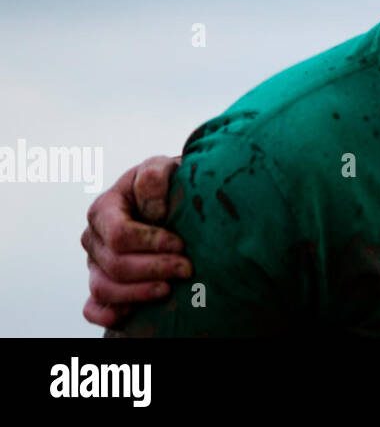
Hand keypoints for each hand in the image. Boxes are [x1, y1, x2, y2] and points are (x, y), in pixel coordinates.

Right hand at [81, 156, 191, 326]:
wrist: (173, 199)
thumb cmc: (168, 183)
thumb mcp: (164, 167)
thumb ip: (154, 176)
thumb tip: (152, 204)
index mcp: (104, 209)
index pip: (119, 234)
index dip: (150, 242)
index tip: (180, 244)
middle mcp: (94, 238)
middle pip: (115, 264)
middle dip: (153, 268)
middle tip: (187, 268)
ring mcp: (95, 264)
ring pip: (104, 288)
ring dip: (138, 292)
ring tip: (168, 289)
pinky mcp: (102, 283)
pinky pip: (91, 307)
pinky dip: (107, 313)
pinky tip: (131, 313)